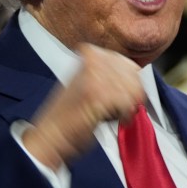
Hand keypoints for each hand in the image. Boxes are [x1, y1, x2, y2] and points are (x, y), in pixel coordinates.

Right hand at [23, 44, 143, 168]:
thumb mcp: (89, 81)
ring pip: (132, 89)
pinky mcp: (97, 93)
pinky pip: (126, 103)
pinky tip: (114, 120)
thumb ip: (108, 73)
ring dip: (128, 106)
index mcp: (91, 54)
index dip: (132, 83)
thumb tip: (135, 75)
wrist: (51, 133)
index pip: (128, 64)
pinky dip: (124, 116)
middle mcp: (93, 60)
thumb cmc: (69, 114)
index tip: (127, 96)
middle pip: (133, 76)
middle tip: (123, 109)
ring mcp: (94, 76)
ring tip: (117, 115)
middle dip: (132, 96)